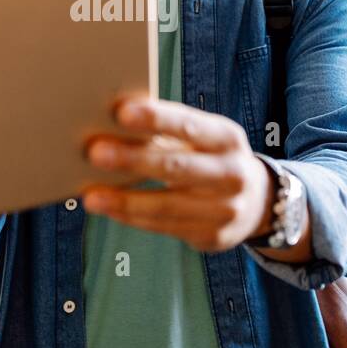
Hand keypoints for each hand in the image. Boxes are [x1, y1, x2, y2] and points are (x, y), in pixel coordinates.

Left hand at [81, 96, 272, 252]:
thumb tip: (112, 123)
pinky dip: (132, 217)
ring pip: (167, 205)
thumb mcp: (203, 139)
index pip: (189, 125)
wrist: (257, 203)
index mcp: (227, 138)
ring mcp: (225, 209)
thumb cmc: (210, 158)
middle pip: (176, 166)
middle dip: (133, 160)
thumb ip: (167, 131)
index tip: (121, 111)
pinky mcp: (212, 236)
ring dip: (124, 200)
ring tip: (90, 196)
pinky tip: (108, 209)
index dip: (156, 118)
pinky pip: (164, 227)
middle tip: (94, 152)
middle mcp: (232, 173)